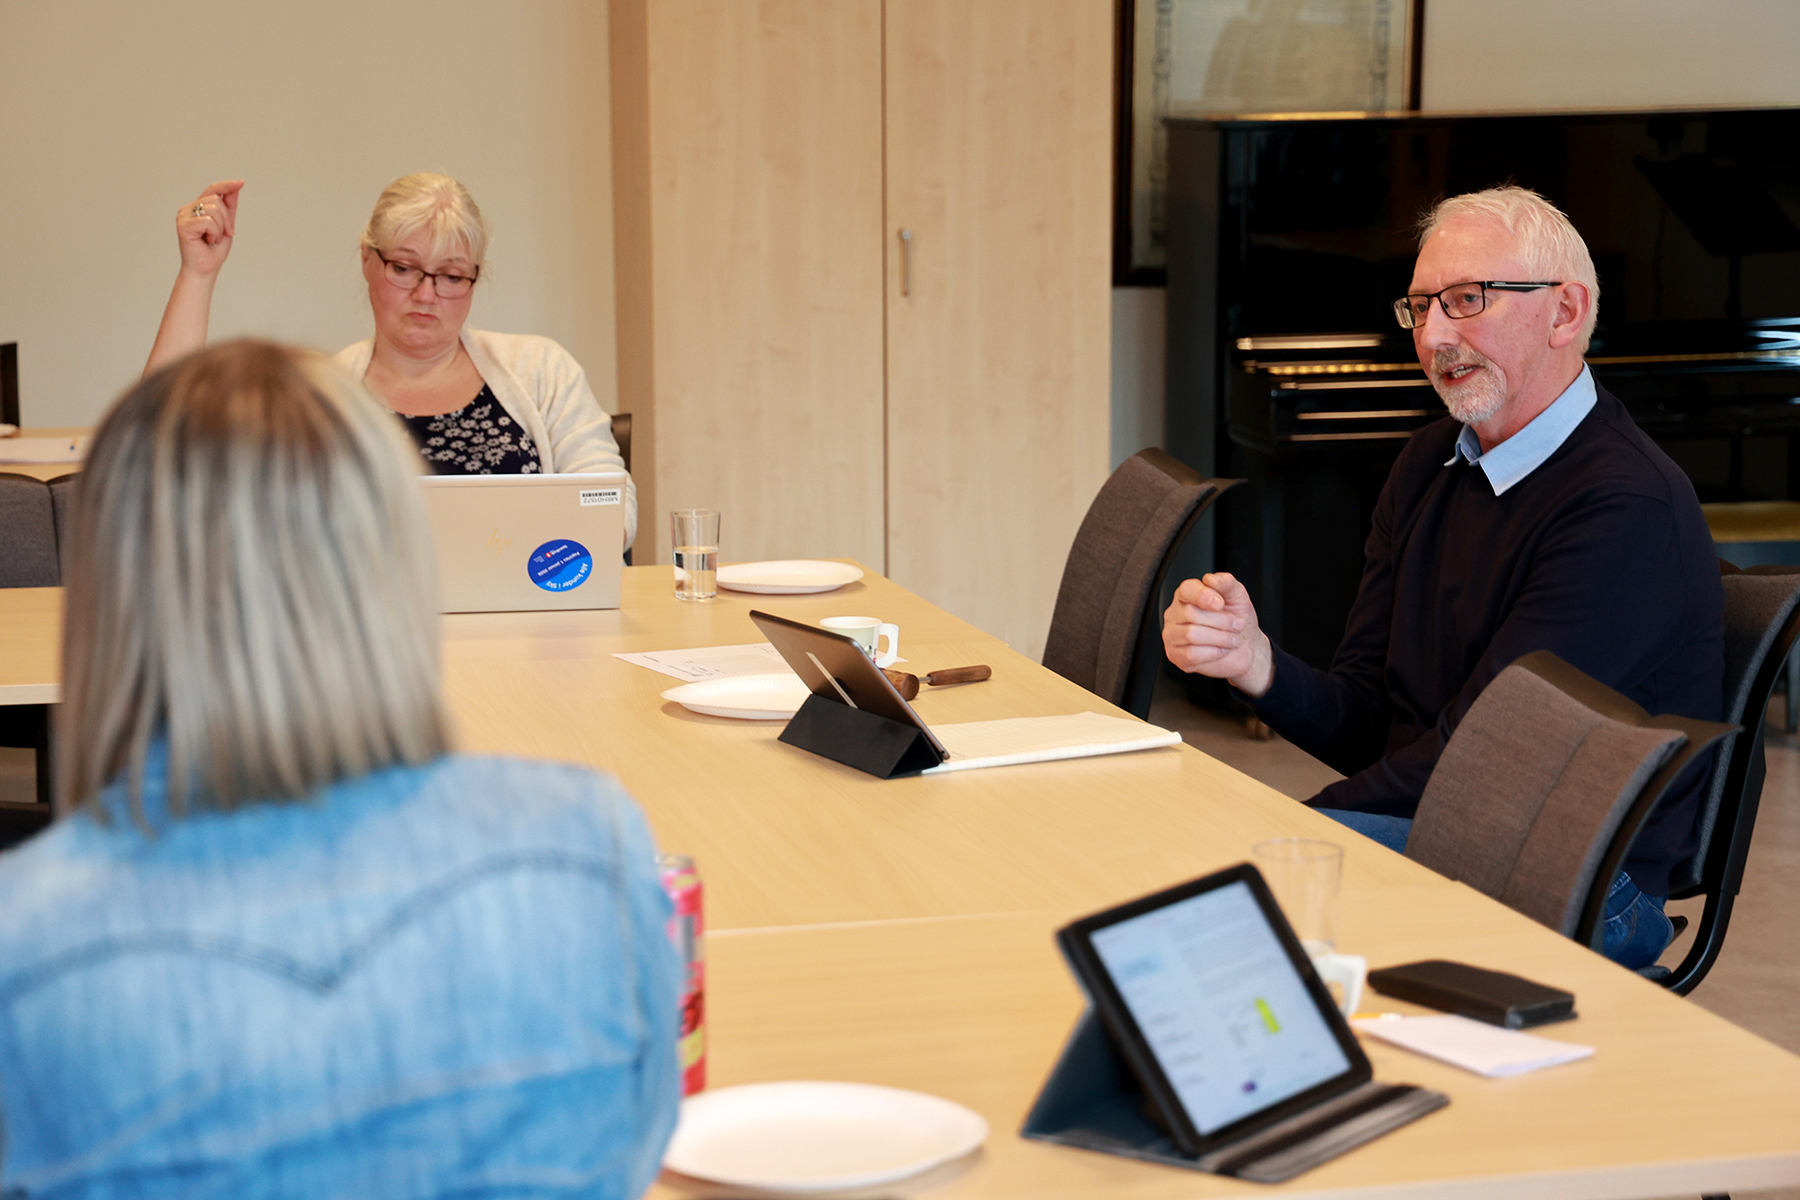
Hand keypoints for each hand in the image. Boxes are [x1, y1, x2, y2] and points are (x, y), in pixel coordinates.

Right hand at [174, 180, 243, 277]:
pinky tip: (208, 240)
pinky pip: (208, 221)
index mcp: (198, 207)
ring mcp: (184, 216)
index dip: (227, 185)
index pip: (212, 190)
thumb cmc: (213, 250)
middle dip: (227, 218)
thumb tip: (236, 187)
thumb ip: (229, 207)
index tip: (241, 182)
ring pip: (213, 209)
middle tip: (223, 234)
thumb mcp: (226, 225)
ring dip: (220, 227)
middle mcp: (188, 209)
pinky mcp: (183, 225)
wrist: (205, 269)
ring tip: (213, 238)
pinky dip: (214, 233)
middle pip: (216, 200)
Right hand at [1161, 572, 1273, 696]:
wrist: (1245, 647)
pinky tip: (1220, 650)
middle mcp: (1175, 614)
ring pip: (1191, 635)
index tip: (1220, 603)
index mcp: (1187, 595)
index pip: (1187, 590)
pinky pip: (1191, 654)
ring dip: (1220, 638)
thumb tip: (1211, 579)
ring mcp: (1172, 635)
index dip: (1204, 596)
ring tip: (1233, 639)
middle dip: (1221, 621)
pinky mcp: (1176, 655)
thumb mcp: (1237, 597)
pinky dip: (1213, 652)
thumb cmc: (1237, 620)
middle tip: (1237, 625)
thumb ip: (1226, 583)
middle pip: (1191, 614)